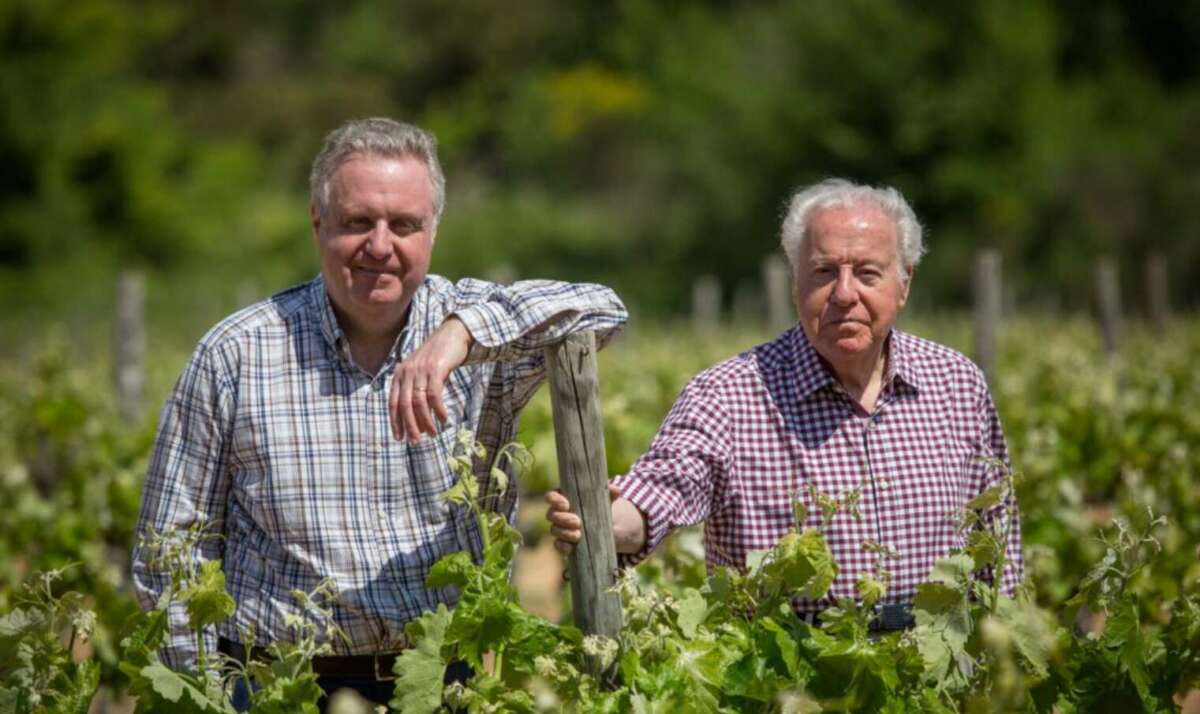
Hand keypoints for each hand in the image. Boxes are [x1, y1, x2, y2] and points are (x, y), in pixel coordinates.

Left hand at [389, 317, 472, 442]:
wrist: (452, 334)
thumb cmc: (438, 356)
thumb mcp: (421, 371)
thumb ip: (415, 389)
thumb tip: (418, 417)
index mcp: (400, 374)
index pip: (393, 402)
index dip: (395, 422)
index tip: (400, 438)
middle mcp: (407, 372)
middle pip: (405, 406)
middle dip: (410, 426)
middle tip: (416, 441)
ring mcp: (421, 370)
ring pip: (419, 403)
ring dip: (426, 421)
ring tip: (432, 433)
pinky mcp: (436, 369)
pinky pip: (434, 395)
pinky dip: (438, 410)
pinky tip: (443, 419)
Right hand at [545, 484, 645, 554]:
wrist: (609, 528)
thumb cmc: (601, 508)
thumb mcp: (606, 499)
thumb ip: (609, 493)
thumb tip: (615, 490)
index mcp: (565, 498)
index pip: (552, 496)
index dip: (554, 500)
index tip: (566, 505)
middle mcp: (559, 513)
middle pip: (551, 514)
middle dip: (562, 518)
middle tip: (577, 522)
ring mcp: (560, 528)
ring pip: (554, 530)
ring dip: (564, 533)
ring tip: (578, 535)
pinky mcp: (564, 542)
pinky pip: (557, 544)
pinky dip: (562, 546)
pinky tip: (570, 547)